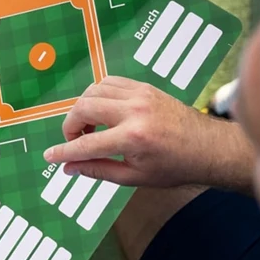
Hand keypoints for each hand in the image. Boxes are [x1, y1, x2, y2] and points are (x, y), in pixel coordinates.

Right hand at [42, 77, 225, 187]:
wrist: (209, 148)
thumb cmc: (175, 167)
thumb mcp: (134, 177)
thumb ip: (98, 170)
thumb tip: (69, 168)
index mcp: (133, 138)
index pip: (85, 144)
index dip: (63, 152)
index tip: (50, 156)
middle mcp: (135, 112)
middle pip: (83, 108)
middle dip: (70, 126)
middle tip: (75, 141)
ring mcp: (140, 95)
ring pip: (94, 90)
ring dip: (83, 109)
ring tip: (90, 128)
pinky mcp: (144, 87)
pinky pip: (109, 82)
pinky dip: (99, 95)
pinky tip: (103, 112)